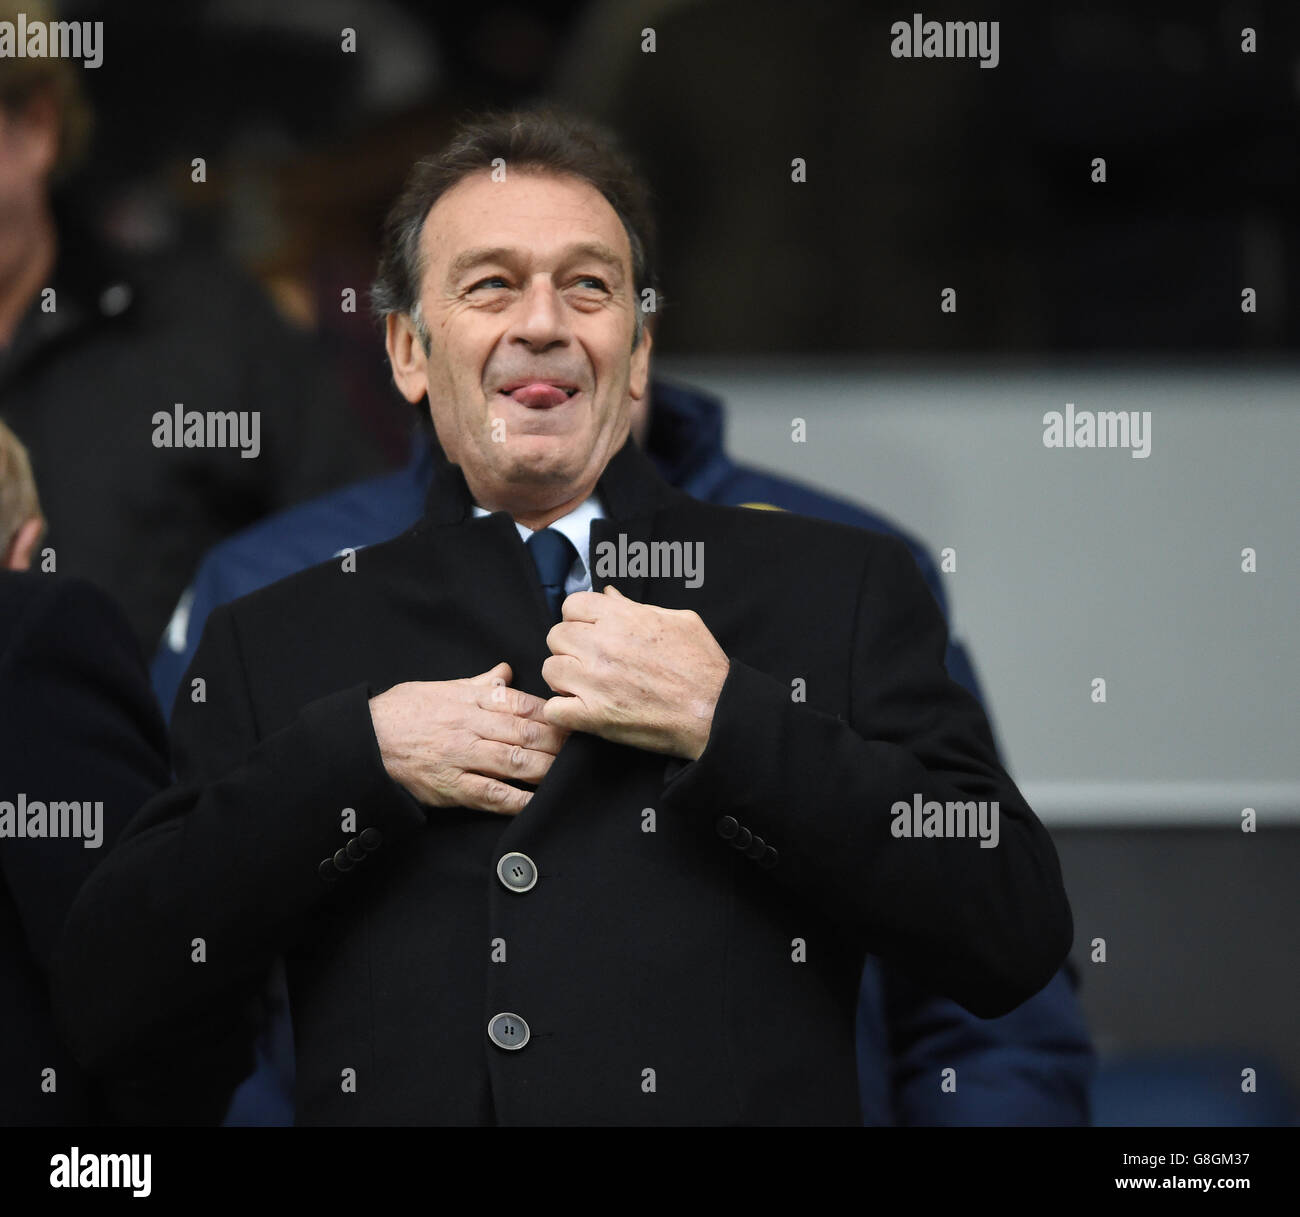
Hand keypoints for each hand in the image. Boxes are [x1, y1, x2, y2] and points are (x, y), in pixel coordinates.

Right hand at [368, 662, 568, 814]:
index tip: (574, 718)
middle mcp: (472, 726)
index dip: (553, 714)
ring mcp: (463, 757)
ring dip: (547, 769)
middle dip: (558, 742)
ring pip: (516, 762)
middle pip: (527, 733)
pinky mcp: (453, 787)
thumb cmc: (404, 711)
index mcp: (472, 700)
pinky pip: (493, 794)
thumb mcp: (442, 688)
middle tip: (583, 748)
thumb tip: (507, 670)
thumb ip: (480, 683)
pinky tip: (537, 802)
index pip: (523, 704)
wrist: (366, 739)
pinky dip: (519, 800)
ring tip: (567, 773)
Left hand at [542, 586, 728, 759]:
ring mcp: (595, 681)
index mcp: (621, 618)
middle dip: (570, 648)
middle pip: (556, 636)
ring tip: (586, 687)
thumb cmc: (703, 666)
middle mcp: (602, 645)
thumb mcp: (678, 621)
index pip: (571, 605)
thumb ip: (636, 606)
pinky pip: (554, 710)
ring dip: (564, 679)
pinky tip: (582, 712)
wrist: (716, 710)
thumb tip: (608, 594)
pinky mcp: (594, 716)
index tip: (590, 633)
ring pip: (550, 670)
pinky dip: (563, 713)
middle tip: (589, 662)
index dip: (578, 619)